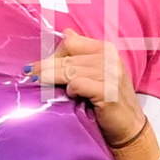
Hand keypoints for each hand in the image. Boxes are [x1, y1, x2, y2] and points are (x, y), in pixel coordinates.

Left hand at [31, 29, 147, 147]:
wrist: (130, 127)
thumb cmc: (109, 100)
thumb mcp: (99, 72)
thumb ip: (82, 54)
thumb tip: (66, 32)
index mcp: (106, 50)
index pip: (71, 43)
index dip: (53, 54)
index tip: (39, 66)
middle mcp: (109, 59)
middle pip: (67, 57)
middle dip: (45, 67)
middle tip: (30, 75)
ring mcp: (110, 74)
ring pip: (69, 71)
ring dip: (52, 79)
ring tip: (41, 85)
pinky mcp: (107, 92)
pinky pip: (78, 84)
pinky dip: (70, 89)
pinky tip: (71, 95)